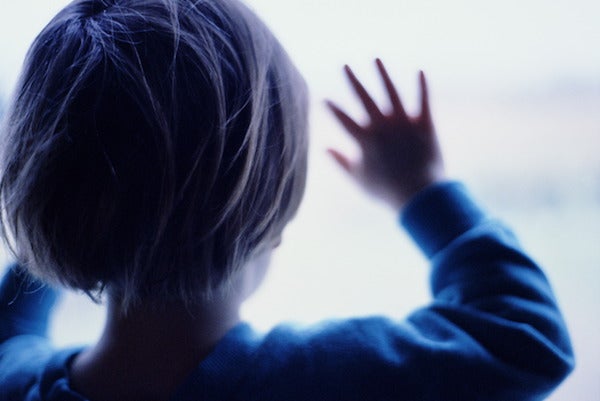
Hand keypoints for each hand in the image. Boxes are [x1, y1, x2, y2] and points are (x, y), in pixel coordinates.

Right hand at [326, 59, 444, 210]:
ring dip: (383, 75)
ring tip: (376, 60)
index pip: (343, 119)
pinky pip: (423, 101)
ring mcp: (404, 123)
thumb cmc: (386, 191)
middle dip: (353, 80)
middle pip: (364, 98)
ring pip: (391, 92)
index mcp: (365, 140)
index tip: (324, 99)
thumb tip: (324, 148)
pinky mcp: (425, 125)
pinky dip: (422, 86)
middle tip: (345, 66)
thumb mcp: (358, 179)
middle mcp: (383, 126)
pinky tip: (420, 71)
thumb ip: (340, 162)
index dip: (332, 108)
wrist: (419, 194)